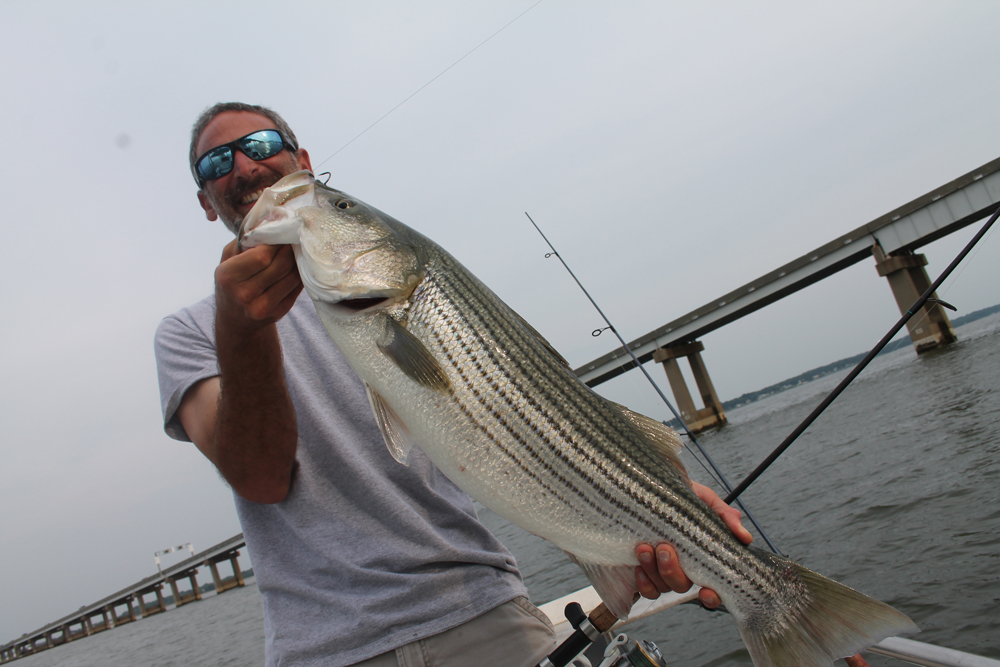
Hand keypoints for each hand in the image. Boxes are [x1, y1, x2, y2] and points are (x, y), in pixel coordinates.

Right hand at [215, 239, 301, 336]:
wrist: (235, 320)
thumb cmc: (231, 282)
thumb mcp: (227, 259)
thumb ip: (245, 240)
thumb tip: (271, 221)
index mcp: (228, 277)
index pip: (261, 256)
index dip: (276, 243)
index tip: (282, 233)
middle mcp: (244, 294)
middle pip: (280, 265)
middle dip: (290, 249)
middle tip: (295, 237)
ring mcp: (262, 307)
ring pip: (292, 276)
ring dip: (298, 260)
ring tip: (299, 249)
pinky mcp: (278, 313)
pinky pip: (296, 288)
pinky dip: (300, 274)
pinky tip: (299, 265)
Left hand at [634, 482, 751, 608]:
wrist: (651, 487)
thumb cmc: (681, 496)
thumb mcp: (704, 499)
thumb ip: (724, 515)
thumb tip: (745, 537)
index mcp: (701, 557)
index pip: (712, 588)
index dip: (711, 597)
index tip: (706, 591)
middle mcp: (684, 569)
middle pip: (682, 587)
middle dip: (672, 572)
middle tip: (665, 549)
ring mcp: (662, 572)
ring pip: (662, 587)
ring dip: (654, 571)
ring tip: (645, 547)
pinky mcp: (643, 571)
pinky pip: (645, 589)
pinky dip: (643, 581)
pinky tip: (638, 565)